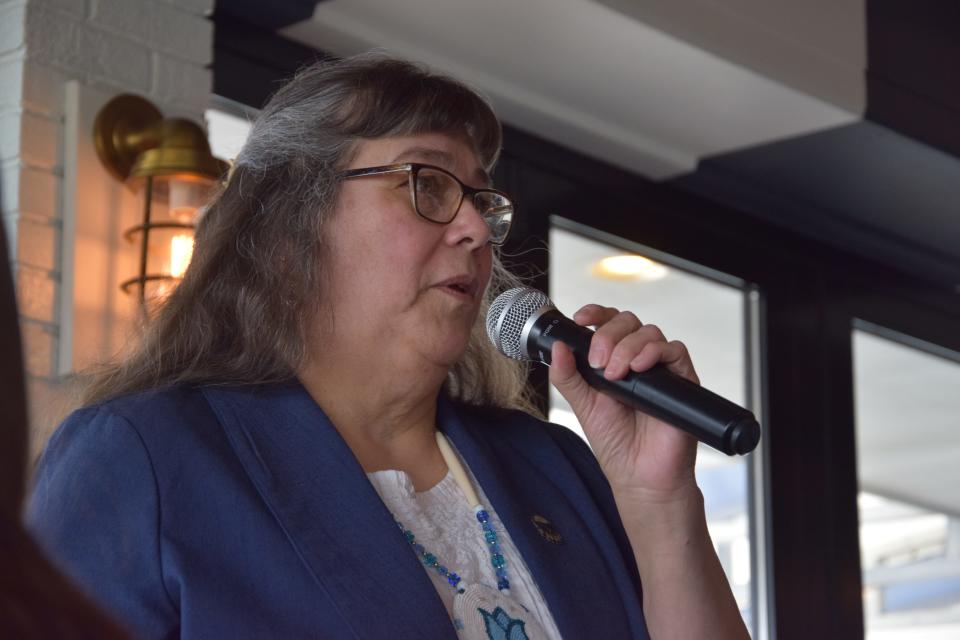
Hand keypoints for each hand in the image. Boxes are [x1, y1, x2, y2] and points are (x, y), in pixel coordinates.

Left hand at [549, 304, 699, 499]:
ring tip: (615, 375)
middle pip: (628, 322)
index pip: (608, 323)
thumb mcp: (583, 405)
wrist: (640, 476)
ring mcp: (660, 369)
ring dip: (627, 346)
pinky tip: (639, 368)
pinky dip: (654, 352)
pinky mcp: (682, 380)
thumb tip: (557, 347)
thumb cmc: (615, 443)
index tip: (580, 319)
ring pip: (649, 332)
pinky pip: (675, 350)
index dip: (596, 314)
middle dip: (608, 335)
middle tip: (597, 363)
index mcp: (613, 360)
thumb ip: (568, 376)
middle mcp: (638, 359)